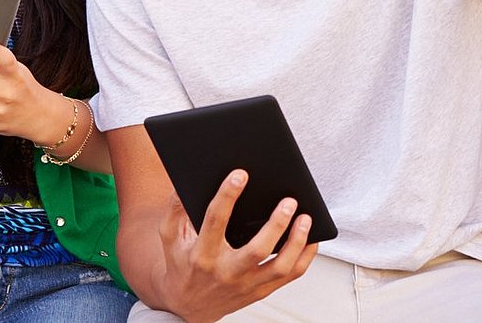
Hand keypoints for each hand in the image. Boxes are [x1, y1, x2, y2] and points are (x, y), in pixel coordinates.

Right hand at [153, 169, 319, 322]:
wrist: (185, 308)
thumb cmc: (182, 266)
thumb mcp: (171, 239)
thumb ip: (175, 210)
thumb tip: (183, 183)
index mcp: (202, 255)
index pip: (215, 222)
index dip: (227, 196)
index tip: (240, 174)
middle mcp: (226, 271)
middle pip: (256, 250)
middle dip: (275, 225)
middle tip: (289, 201)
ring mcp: (247, 283)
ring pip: (280, 266)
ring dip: (297, 241)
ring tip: (305, 217)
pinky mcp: (261, 291)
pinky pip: (290, 275)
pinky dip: (305, 256)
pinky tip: (311, 237)